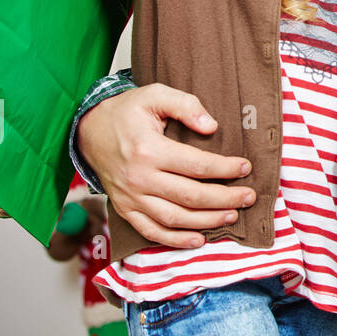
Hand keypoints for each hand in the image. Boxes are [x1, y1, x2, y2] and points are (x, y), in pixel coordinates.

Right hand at [76, 83, 255, 248]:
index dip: (225, 168)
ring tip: (232, 216)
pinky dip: (175, 240)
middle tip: (249, 197)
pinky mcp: (125, 209)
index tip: (246, 167)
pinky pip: (151, 231)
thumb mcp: (155, 94)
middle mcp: (139, 178)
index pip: (196, 165)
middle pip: (190, 196)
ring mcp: (130, 198)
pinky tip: (198, 240)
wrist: (87, 130)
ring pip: (174, 218)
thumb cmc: (126, 111)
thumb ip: (186, 105)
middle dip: (225, 199)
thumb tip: (212, 126)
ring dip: (206, 221)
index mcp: (149, 150)